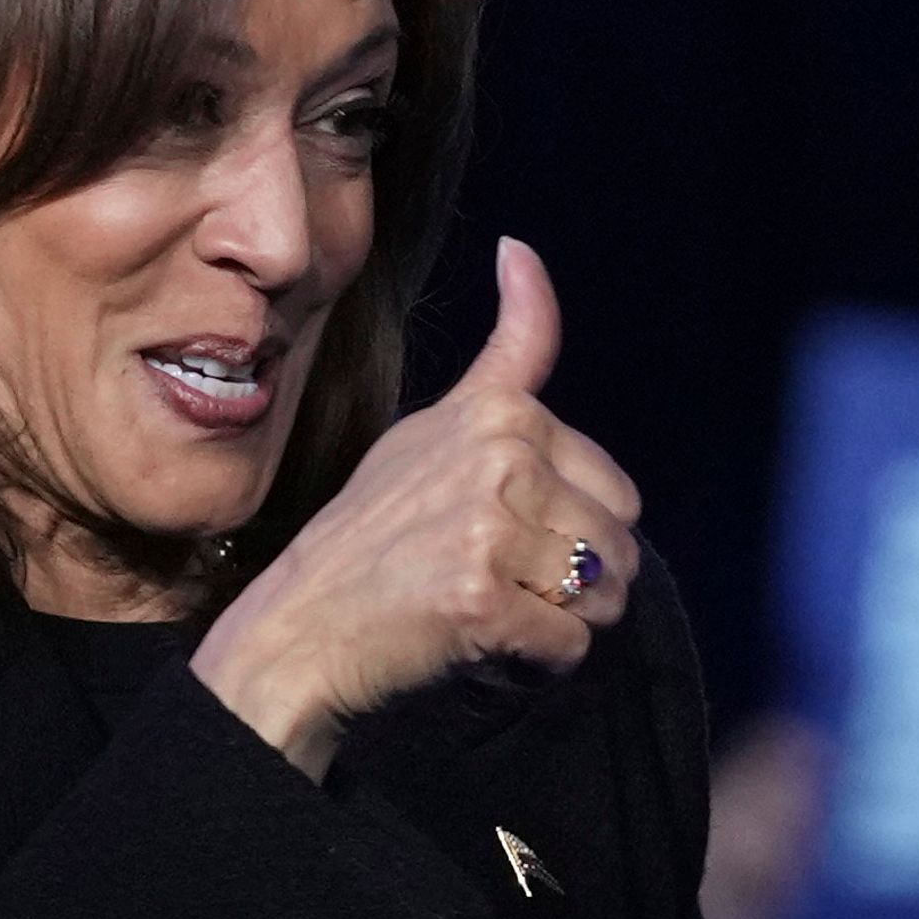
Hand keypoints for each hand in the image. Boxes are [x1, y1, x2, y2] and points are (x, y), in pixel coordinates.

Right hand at [192, 237, 640, 777]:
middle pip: (619, 546)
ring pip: (602, 599)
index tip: (499, 536)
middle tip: (496, 587)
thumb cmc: (371, 536)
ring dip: (558, 626)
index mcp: (500, 413)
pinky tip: (478, 647)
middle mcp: (500, 457)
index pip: (618, 492)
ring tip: (488, 615)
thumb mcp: (434, 425)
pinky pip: (567, 649)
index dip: (572, 533)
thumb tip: (524, 250)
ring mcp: (490, 526)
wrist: (300, 630)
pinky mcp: (483, 598)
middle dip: (576, 585)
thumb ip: (507, 358)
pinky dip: (533, 668)